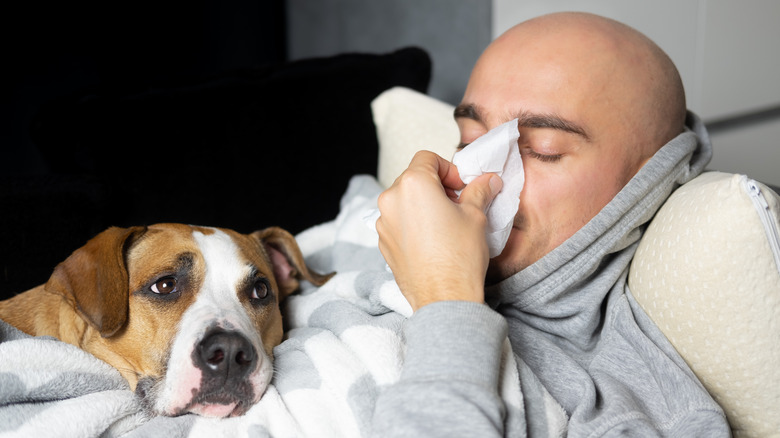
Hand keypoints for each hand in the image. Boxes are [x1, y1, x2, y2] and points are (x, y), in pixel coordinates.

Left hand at [376, 151, 502, 310]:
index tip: (461, 186)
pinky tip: (433, 240)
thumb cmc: (458, 258)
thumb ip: (479, 191)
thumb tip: (487, 181)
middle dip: (437, 186)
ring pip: (404, 201)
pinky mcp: (383, 242)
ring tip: (446, 224)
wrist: (444, 298)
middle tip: (458, 204)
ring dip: (424, 205)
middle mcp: (391, 200)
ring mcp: (383, 223)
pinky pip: (398, 222)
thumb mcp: (475, 216)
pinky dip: (413, 223)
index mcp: (413, 185)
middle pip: (414, 178)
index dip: (448, 169)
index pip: (427, 158)